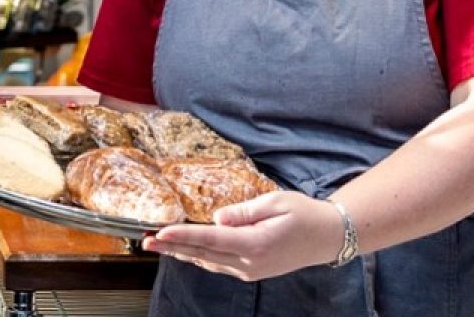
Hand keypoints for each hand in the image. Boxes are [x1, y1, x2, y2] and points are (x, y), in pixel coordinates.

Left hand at [142, 191, 346, 280]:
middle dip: (172, 247)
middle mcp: (250, 262)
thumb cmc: (304, 214)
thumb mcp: (275, 202)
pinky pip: (219, 265)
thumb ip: (243, 211)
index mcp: (255, 244)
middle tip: (145, 241)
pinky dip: (198, 258)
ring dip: (181, 253)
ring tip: (156, 246)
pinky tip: (185, 252)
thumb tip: (216, 218)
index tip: (160, 232)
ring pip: (208, 262)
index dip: (183, 236)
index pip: (210, 239)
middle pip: (203, 254)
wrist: (328, 237)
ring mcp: (250, 270)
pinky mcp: (252, 271)